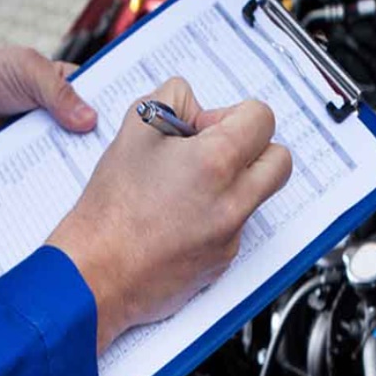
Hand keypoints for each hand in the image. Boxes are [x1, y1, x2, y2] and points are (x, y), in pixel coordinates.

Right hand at [47, 78, 291, 352]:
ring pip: (258, 194)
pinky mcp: (224, 260)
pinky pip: (238, 226)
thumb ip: (171, 100)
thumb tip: (192, 103)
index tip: (206, 127)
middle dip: (253, 147)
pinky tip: (179, 217)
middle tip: (215, 150)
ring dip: (236, 181)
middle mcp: (234, 201)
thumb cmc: (110, 210)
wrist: (95, 274)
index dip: (234, 115)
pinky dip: (218, 214)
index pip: (262, 118)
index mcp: (216, 162)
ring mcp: (232, 234)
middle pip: (279, 160)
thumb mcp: (134, 132)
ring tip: (190, 184)